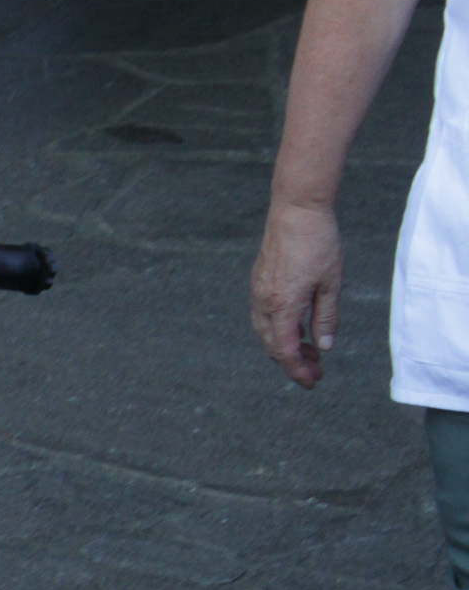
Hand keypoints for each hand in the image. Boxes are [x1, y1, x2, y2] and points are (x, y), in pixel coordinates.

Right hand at [251, 198, 341, 388]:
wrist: (296, 208)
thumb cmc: (317, 242)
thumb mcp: (331, 283)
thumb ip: (326, 317)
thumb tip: (324, 346)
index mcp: (283, 305)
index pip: (286, 351)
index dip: (298, 371)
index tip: (312, 381)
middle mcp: (264, 301)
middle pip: (272, 345)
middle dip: (292, 362)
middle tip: (315, 370)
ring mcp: (258, 290)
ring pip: (265, 332)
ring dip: (284, 346)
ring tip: (308, 351)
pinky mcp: (259, 280)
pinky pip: (263, 315)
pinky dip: (278, 329)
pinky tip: (297, 327)